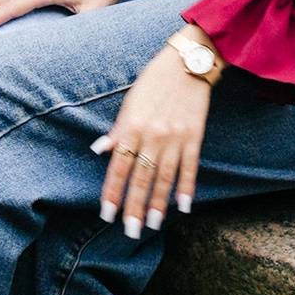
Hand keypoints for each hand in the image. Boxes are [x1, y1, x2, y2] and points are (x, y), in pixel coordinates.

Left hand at [91, 45, 210, 238]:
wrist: (187, 63)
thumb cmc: (154, 82)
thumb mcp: (130, 102)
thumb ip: (118, 130)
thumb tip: (100, 150)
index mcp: (133, 126)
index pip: (119, 166)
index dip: (113, 191)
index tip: (107, 213)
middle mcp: (153, 135)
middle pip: (141, 178)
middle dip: (134, 206)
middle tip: (130, 231)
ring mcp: (175, 138)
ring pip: (164, 178)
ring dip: (158, 203)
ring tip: (152, 225)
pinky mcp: (194, 136)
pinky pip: (190, 167)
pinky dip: (187, 187)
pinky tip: (184, 206)